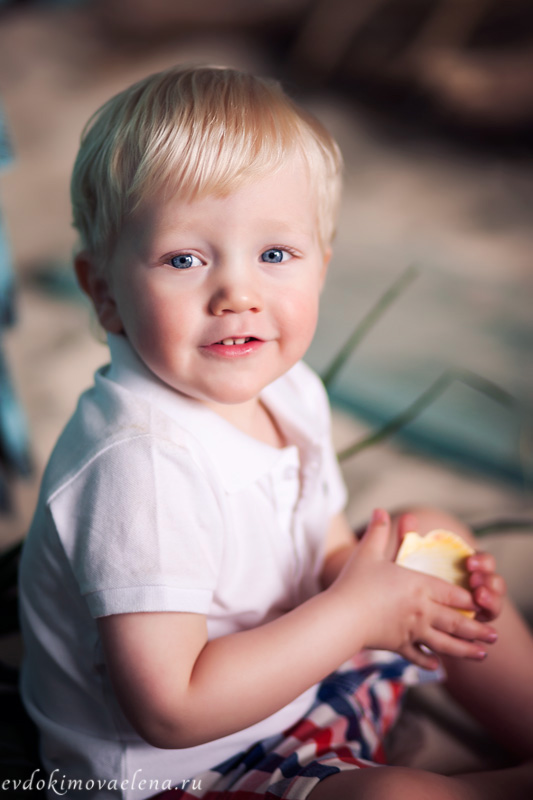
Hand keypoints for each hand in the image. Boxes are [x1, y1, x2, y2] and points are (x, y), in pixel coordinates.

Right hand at [332, 509, 497, 669]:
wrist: (343, 616)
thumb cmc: (355, 583)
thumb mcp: (368, 553)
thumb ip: (378, 532)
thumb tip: (381, 510)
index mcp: (419, 586)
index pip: (452, 594)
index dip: (468, 599)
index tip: (479, 603)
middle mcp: (422, 610)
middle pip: (456, 621)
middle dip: (476, 629)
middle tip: (493, 636)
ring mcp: (412, 631)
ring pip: (445, 643)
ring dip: (465, 651)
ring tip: (481, 655)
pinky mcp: (399, 646)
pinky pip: (418, 655)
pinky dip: (429, 662)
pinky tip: (437, 666)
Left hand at [395, 513, 506, 622]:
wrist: (407, 615)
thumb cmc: (410, 586)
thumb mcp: (409, 564)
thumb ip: (408, 540)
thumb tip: (408, 517)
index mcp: (465, 568)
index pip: (482, 560)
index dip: (481, 560)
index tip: (469, 563)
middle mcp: (476, 583)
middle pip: (493, 577)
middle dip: (488, 577)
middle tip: (474, 579)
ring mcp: (478, 602)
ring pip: (496, 596)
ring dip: (492, 595)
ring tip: (479, 595)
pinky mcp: (477, 620)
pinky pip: (491, 614)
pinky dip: (489, 610)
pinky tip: (478, 611)